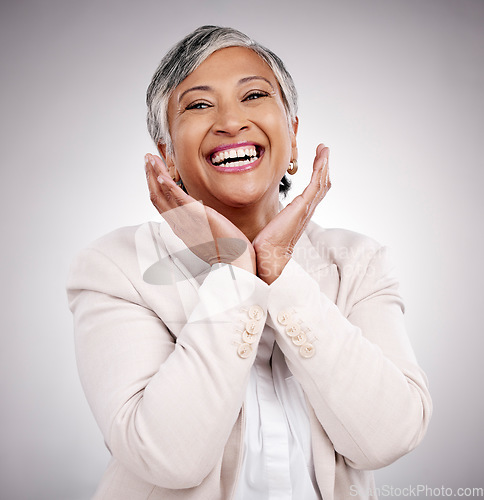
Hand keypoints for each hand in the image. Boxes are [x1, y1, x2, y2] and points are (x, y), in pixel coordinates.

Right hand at [145, 154, 255, 273]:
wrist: (236, 262)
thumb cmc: (227, 250)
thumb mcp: (208, 232)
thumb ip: (200, 221)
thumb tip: (200, 212)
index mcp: (181, 227)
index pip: (161, 203)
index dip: (154, 185)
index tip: (152, 170)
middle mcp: (179, 224)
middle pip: (156, 198)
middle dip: (150, 176)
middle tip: (147, 158)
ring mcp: (187, 221)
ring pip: (163, 196)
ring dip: (155, 175)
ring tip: (150, 158)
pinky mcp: (199, 217)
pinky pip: (178, 200)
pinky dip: (168, 186)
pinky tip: (162, 175)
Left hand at [252, 144, 330, 283]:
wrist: (267, 258)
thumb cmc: (264, 247)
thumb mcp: (267, 228)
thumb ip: (268, 219)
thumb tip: (254, 216)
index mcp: (299, 215)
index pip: (313, 192)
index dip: (317, 177)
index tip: (317, 164)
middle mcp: (306, 211)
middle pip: (322, 185)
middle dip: (324, 167)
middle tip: (324, 151)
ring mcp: (306, 208)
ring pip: (321, 182)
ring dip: (324, 164)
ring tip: (324, 149)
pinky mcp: (302, 206)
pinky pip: (316, 183)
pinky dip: (320, 168)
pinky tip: (320, 155)